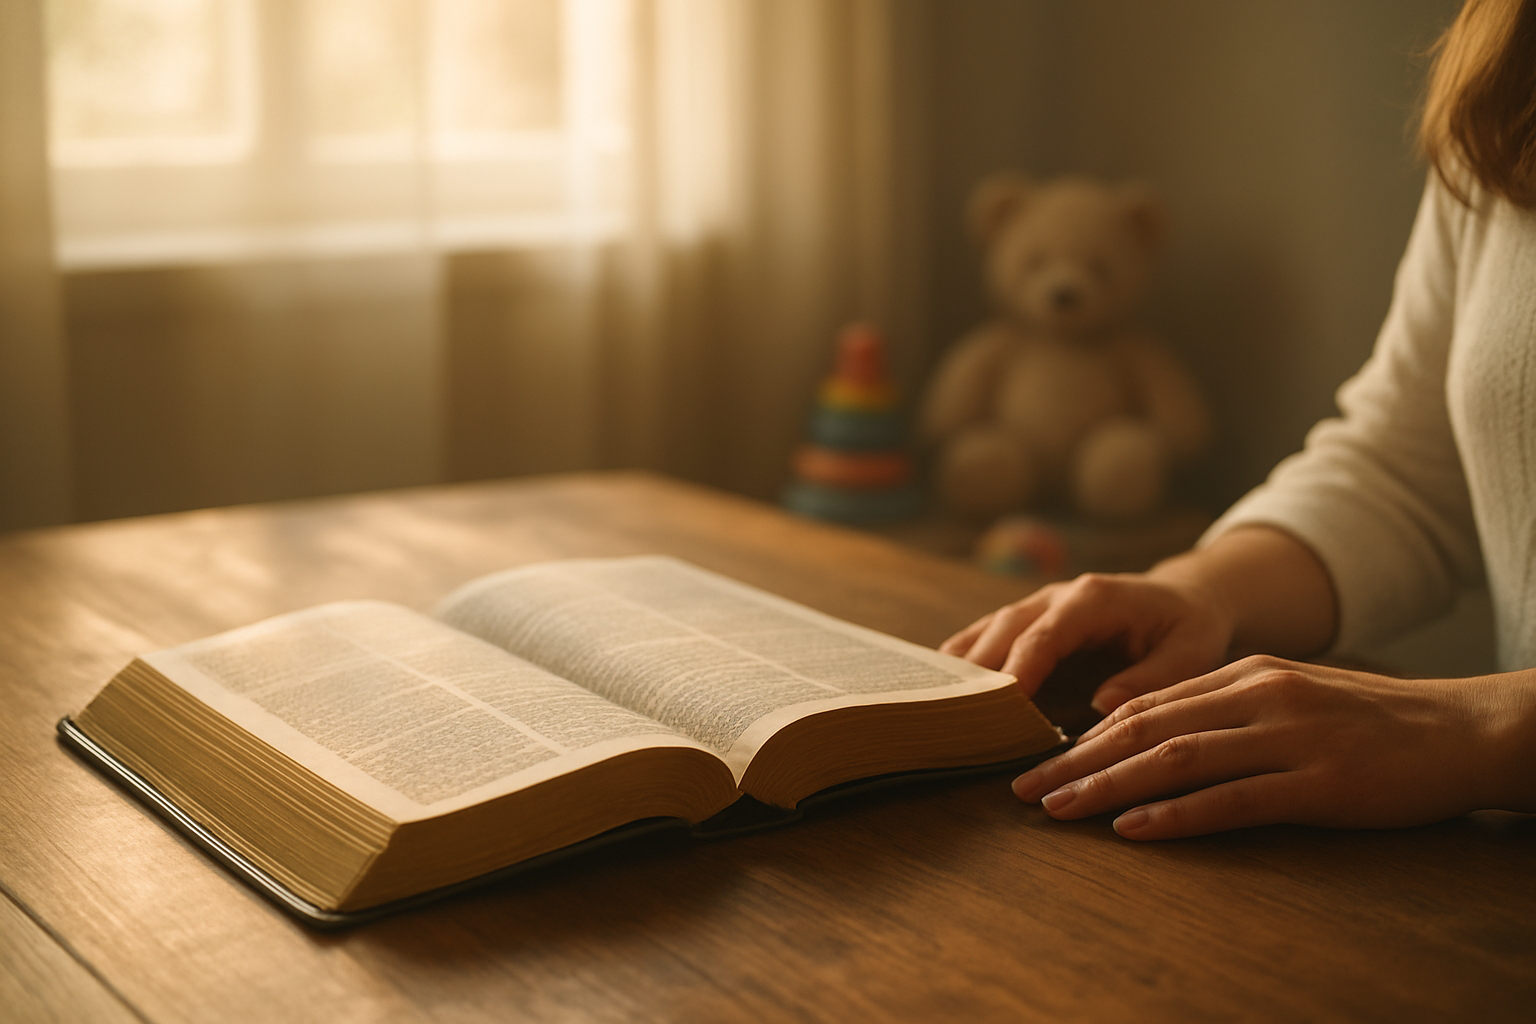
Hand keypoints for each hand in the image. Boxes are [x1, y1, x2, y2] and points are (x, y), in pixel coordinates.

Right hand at [940, 572, 1234, 712]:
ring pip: (988, 630)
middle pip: (1005, 630)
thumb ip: (1153, 677)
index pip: (1045, 635)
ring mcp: (1038, 604)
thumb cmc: (1190, 628)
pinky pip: (987, 636)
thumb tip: (1103, 705)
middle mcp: (1057, 595)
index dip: (1018, 670)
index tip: (998, 707)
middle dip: (980, 672)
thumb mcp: (1192, 652)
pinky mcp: (1029, 620)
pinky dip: (963, 659)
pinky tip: (940, 686)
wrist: (1184, 599)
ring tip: (934, 701)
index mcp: (1094, 599)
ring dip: (963, 665)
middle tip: (955, 713)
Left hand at [1011, 656, 1526, 839]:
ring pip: (1176, 760)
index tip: (1038, 758)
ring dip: (1107, 785)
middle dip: (1076, 758)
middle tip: (1024, 786)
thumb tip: (1155, 735)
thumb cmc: (1371, 721)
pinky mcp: (1318, 784)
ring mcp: (1286, 739)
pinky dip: (1177, 815)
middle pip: (1145, 728)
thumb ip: (1227, 710)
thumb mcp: (1290, 697)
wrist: (1461, 729)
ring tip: (1058, 807)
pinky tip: (1134, 828)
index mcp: (1244, 675)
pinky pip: (1233, 800)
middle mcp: (1255, 698)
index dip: (1085, 734)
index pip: (1146, 705)